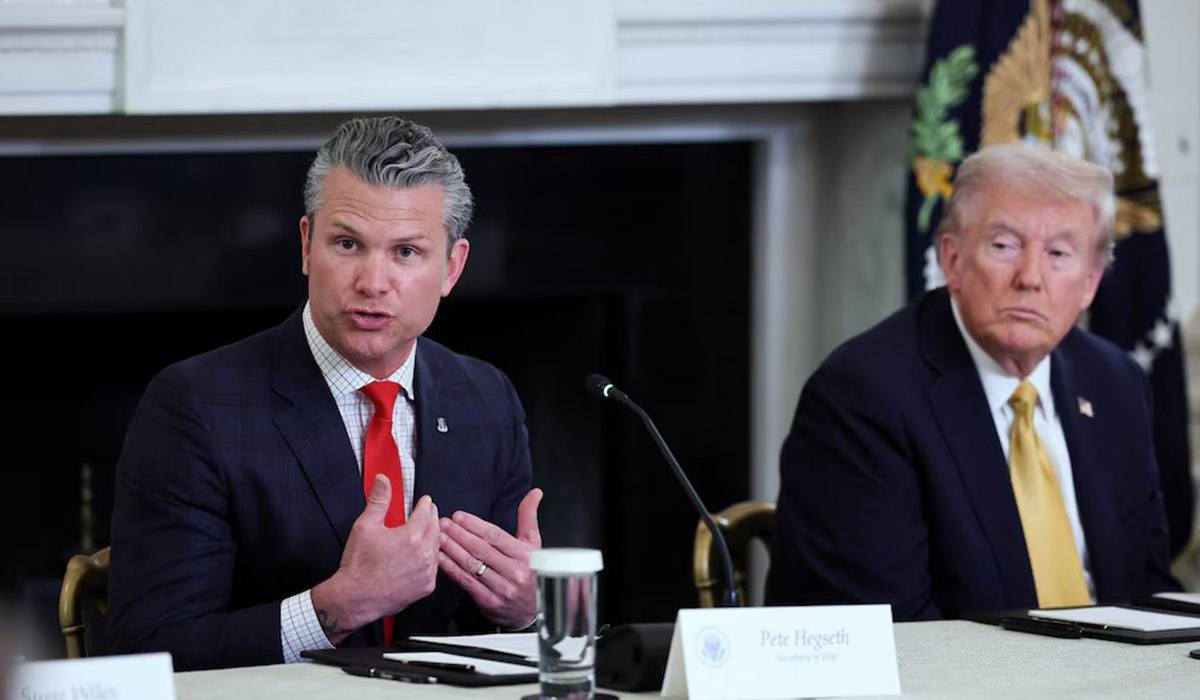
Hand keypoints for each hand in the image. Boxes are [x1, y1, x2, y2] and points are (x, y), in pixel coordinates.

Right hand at [310, 475, 439, 643]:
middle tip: (427, 513)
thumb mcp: (365, 526)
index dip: (425, 504)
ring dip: (432, 537)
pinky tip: (422, 554)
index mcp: (410, 537)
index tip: (425, 501)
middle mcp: (423, 554)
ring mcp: (427, 572)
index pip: (426, 513)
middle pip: (435, 528)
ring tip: (424, 532)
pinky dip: (430, 558)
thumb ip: (378, 500)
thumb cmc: (358, 565)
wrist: (355, 597)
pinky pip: (434, 567)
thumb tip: (383, 481)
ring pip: (437, 547)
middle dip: (431, 518)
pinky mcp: (426, 587)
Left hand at [438, 488, 542, 629]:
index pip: (495, 536)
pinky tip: (441, 559)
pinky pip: (467, 582)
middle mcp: (514, 571)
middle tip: (443, 524)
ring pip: (472, 565)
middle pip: (481, 549)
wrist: (537, 608)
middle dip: (459, 534)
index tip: (458, 516)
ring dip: (452, 550)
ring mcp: (501, 588)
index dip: (474, 525)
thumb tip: (535, 492)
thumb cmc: (532, 571)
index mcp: (524, 554)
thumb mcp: (534, 543)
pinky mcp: (490, 602)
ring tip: (438, 538)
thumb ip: (529, 517)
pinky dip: (452, 569)